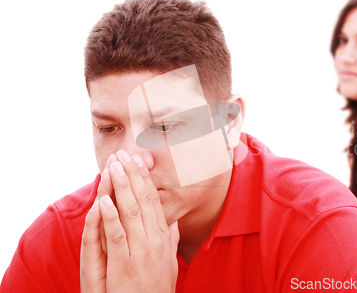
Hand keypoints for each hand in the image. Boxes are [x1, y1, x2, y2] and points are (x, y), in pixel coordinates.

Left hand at [81, 150, 179, 291]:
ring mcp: (142, 252)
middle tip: (123, 154)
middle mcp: (155, 240)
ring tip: (113, 167)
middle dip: (132, 175)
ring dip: (121, 187)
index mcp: (163, 237)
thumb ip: (171, 238)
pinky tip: (104, 201)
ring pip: (131, 212)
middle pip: (143, 200)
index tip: (137, 162)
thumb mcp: (170, 261)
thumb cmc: (157, 288)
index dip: (144, 180)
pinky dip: (111, 217)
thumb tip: (173, 220)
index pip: (154, 201)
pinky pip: (117, 237)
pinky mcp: (126, 265)